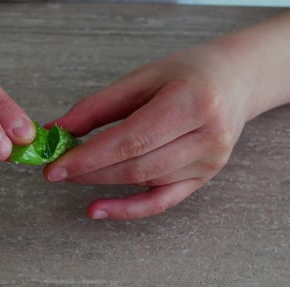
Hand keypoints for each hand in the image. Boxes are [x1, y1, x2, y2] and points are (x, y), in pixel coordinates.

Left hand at [44, 46, 248, 219]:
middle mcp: (207, 136)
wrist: (234, 82)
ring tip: (71, 177)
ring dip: (102, 183)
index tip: (55, 166)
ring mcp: (209, 162)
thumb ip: (98, 106)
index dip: (90, 157)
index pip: (132, 139)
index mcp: (192, 102)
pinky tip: (98, 208)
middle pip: (138, 166)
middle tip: (55, 172)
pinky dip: (128, 209)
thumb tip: (57, 130)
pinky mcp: (204, 178)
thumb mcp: (142, 78)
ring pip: (145, 182)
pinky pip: (161, 202)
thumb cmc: (187, 74)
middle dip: (90, 172)